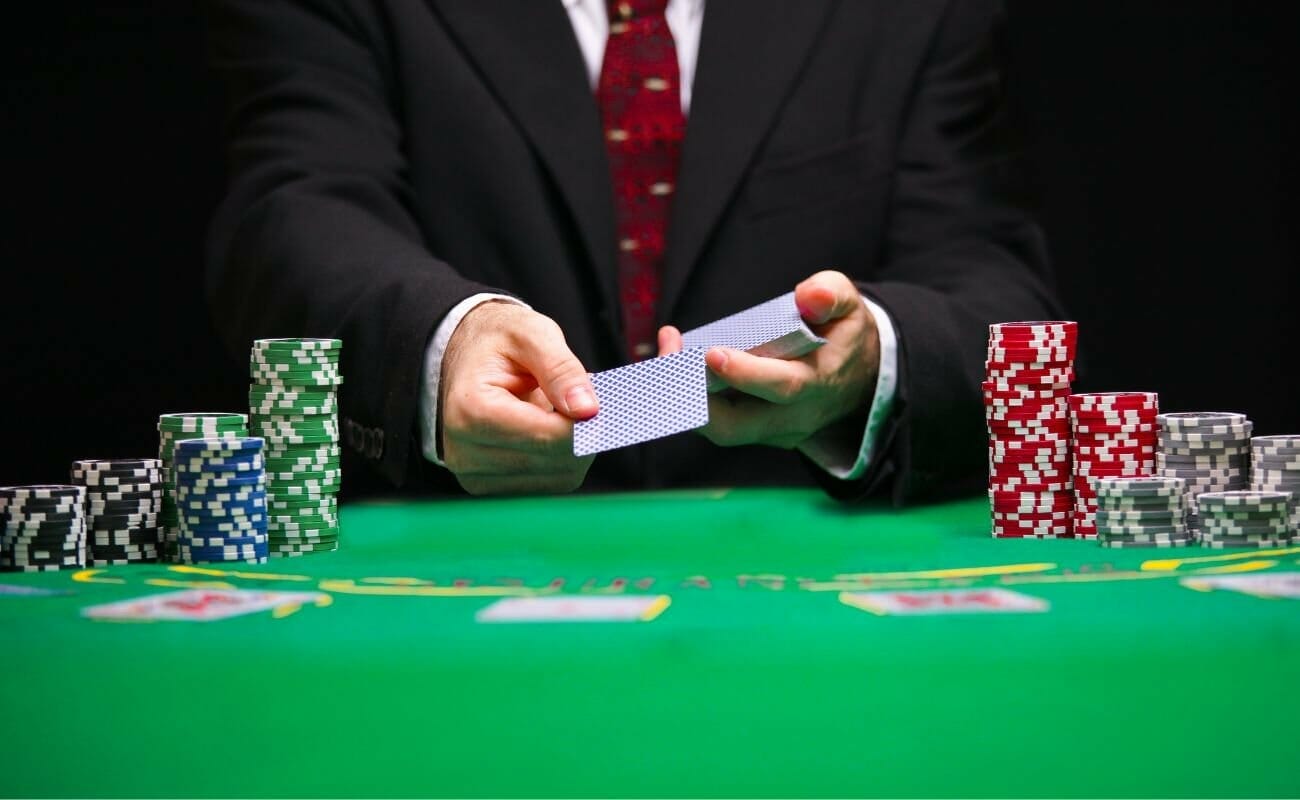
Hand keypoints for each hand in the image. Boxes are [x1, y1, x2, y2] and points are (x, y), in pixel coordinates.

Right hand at [440, 302, 597, 494]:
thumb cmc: (496, 342)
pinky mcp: (488, 487)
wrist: (464, 357)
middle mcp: (465, 452)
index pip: (548, 436)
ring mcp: (474, 476)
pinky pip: (548, 485)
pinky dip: (561, 460)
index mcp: (471, 411)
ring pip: (558, 478)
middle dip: (582, 433)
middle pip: (556, 461)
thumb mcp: (531, 333)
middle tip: (580, 401)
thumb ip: (561, 369)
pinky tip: (548, 432)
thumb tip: (588, 410)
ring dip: (574, 448)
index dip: (584, 421)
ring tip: (558, 413)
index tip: (593, 399)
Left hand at [659, 270, 879, 449]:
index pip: (781, 386)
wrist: (861, 377)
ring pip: (720, 430)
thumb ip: (831, 294)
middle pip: (735, 425)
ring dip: (685, 398)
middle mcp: (794, 416)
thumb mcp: (850, 304)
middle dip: (694, 396)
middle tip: (670, 354)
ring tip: (668, 354)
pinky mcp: (760, 433)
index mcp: (819, 381)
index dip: (744, 373)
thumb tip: (807, 296)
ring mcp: (774, 431)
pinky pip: (720, 424)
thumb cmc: (844, 334)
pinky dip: (693, 400)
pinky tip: (676, 365)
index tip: (712, 352)